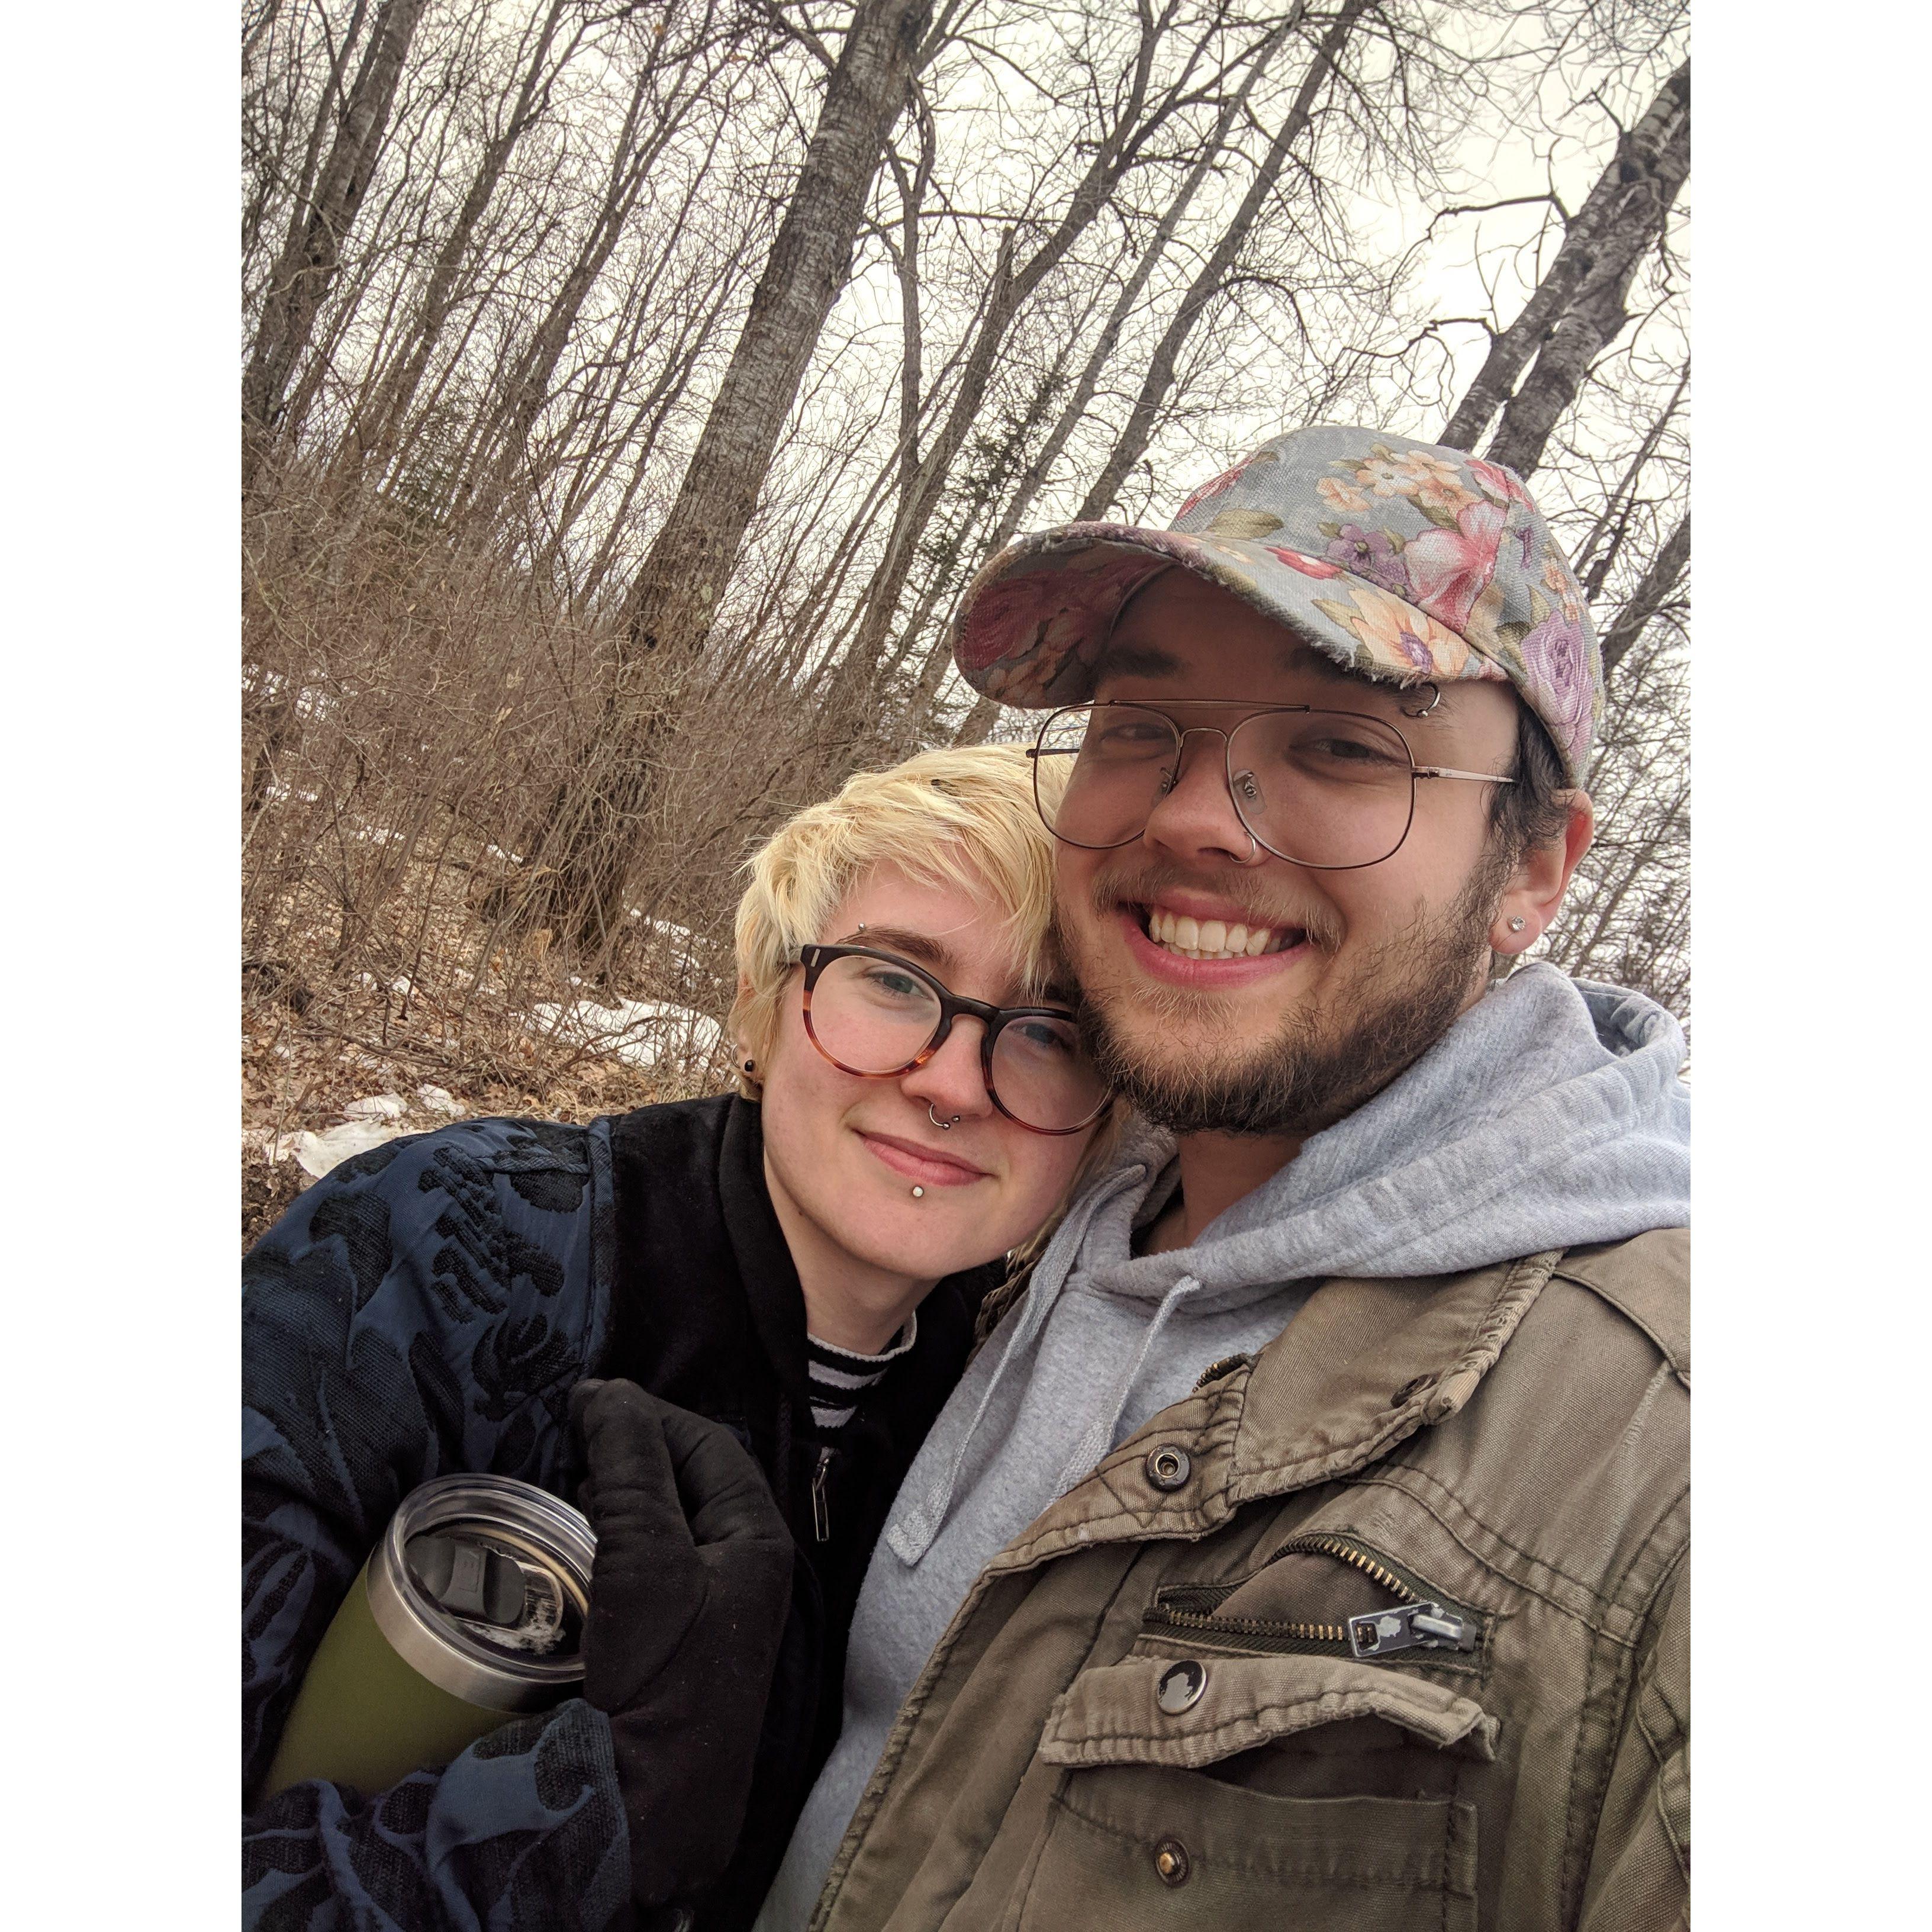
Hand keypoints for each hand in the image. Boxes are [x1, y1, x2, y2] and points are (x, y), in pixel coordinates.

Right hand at [570, 1379, 792, 1909]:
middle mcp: (743, 1562)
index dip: (647, 1414)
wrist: (651, 1806)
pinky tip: (580, 1538)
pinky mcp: (675, 1635)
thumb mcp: (646, 1558)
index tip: (585, 1402)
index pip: (706, 1444)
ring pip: (666, 1516)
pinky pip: (648, 1558)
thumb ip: (632, 1468)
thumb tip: (608, 1391)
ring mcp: (711, 1602)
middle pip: (688, 1477)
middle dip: (632, 1449)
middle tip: (571, 1439)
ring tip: (570, 1481)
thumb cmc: (663, 1677)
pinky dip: (612, 1534)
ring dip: (620, 1490)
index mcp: (757, 1535)